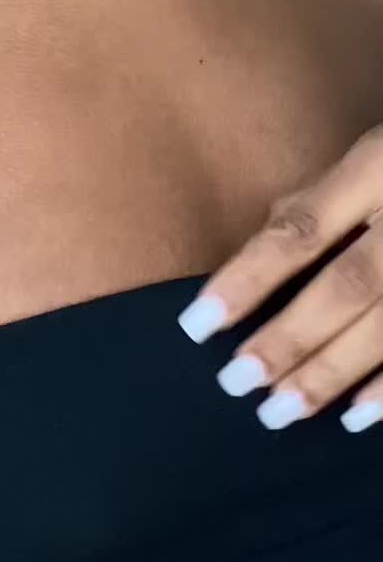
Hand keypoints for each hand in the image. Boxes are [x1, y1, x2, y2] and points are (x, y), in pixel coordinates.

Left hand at [176, 125, 382, 432]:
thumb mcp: (374, 145)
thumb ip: (325, 194)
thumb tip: (262, 241)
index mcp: (379, 167)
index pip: (301, 229)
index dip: (247, 278)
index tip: (196, 325)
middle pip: (346, 287)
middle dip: (288, 340)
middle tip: (235, 384)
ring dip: (332, 374)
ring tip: (279, 411)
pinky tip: (356, 416)